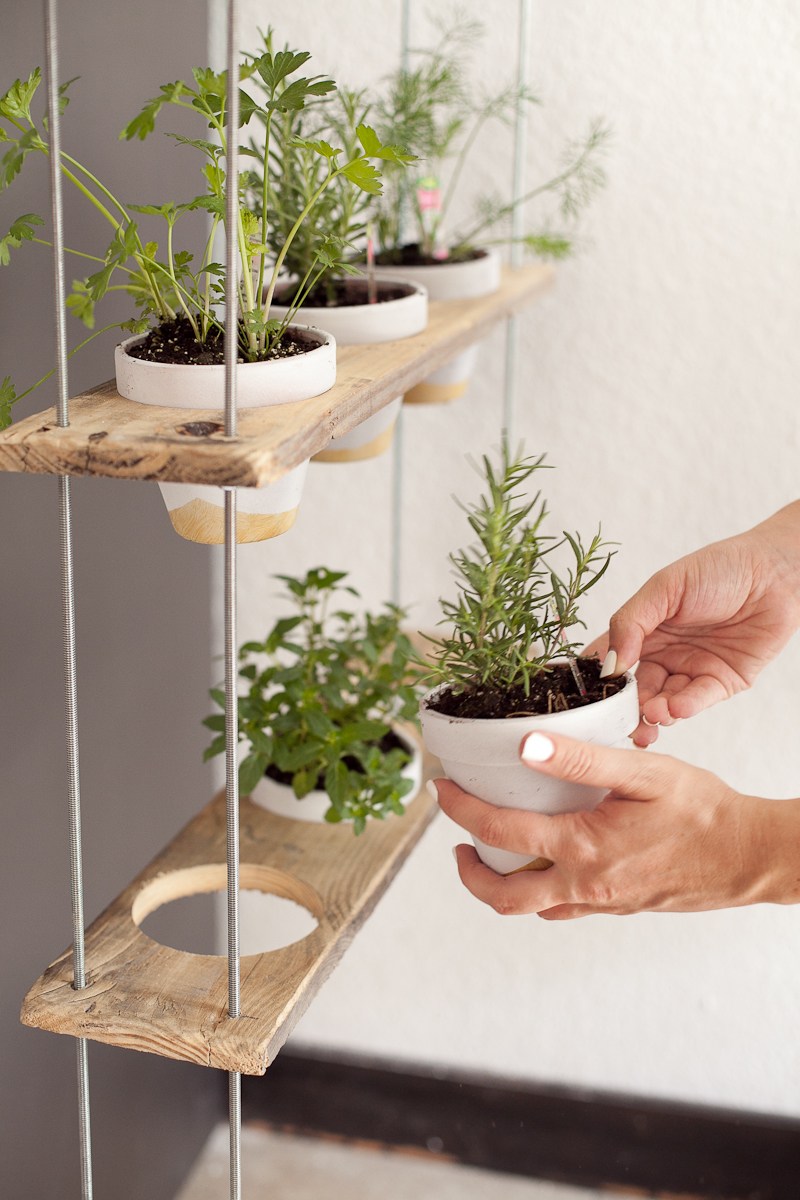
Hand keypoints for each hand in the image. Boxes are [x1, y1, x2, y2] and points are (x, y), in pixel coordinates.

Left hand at [435, 731, 799, 918]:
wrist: (748, 855)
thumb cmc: (702, 810)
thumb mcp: (642, 772)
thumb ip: (582, 759)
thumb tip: (527, 746)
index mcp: (583, 849)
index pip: (499, 832)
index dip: (461, 809)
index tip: (442, 788)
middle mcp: (586, 885)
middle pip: (503, 898)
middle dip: (469, 875)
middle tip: (458, 846)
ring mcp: (603, 902)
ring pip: (535, 907)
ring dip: (506, 884)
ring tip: (499, 851)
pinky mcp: (620, 907)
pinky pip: (568, 906)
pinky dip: (545, 888)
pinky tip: (555, 858)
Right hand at [587, 502, 799, 745]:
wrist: (776, 573)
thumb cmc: (720, 569)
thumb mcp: (664, 587)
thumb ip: (631, 623)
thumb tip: (609, 663)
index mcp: (643, 630)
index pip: (609, 659)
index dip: (595, 679)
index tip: (581, 697)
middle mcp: (664, 653)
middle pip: (635, 690)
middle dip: (625, 709)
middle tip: (618, 721)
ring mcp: (691, 669)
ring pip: (663, 701)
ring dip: (654, 712)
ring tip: (652, 714)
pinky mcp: (720, 682)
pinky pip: (697, 699)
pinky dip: (685, 706)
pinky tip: (677, 707)